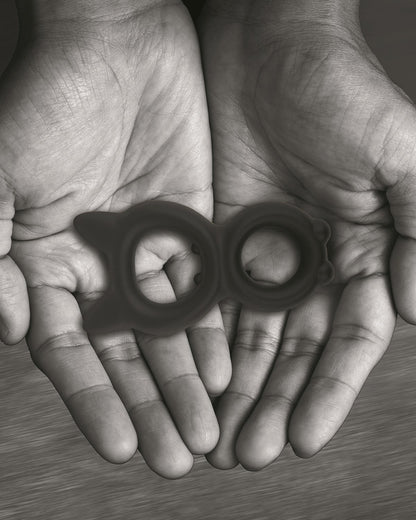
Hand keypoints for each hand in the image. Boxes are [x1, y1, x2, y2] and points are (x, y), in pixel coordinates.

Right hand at [1, 0, 229, 477]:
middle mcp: (100, 267)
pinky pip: (206, 288)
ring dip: (188, 381)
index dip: (94, 399)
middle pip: (127, 353)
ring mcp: (150, 251)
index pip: (70, 351)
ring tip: (208, 431)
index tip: (122, 445)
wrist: (115, 43)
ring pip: (171, 330)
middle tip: (178, 457)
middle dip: (151, 404)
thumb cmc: (48, 100)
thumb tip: (9, 331)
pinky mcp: (193, 228)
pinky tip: (227, 370)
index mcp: (49, 264)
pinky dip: (215, 329)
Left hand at [199, 0, 415, 468]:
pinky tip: (192, 381)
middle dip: (274, 404)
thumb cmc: (339, 90)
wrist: (267, 47)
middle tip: (247, 455)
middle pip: (293, 352)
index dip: (329, 391)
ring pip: (248, 338)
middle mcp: (311, 265)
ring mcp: (260, 255)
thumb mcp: (398, 154)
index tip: (304, 441)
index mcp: (361, 252)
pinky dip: (202, 343)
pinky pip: (207, 300)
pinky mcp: (215, 239)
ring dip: (235, 389)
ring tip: (216, 439)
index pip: (348, 341)